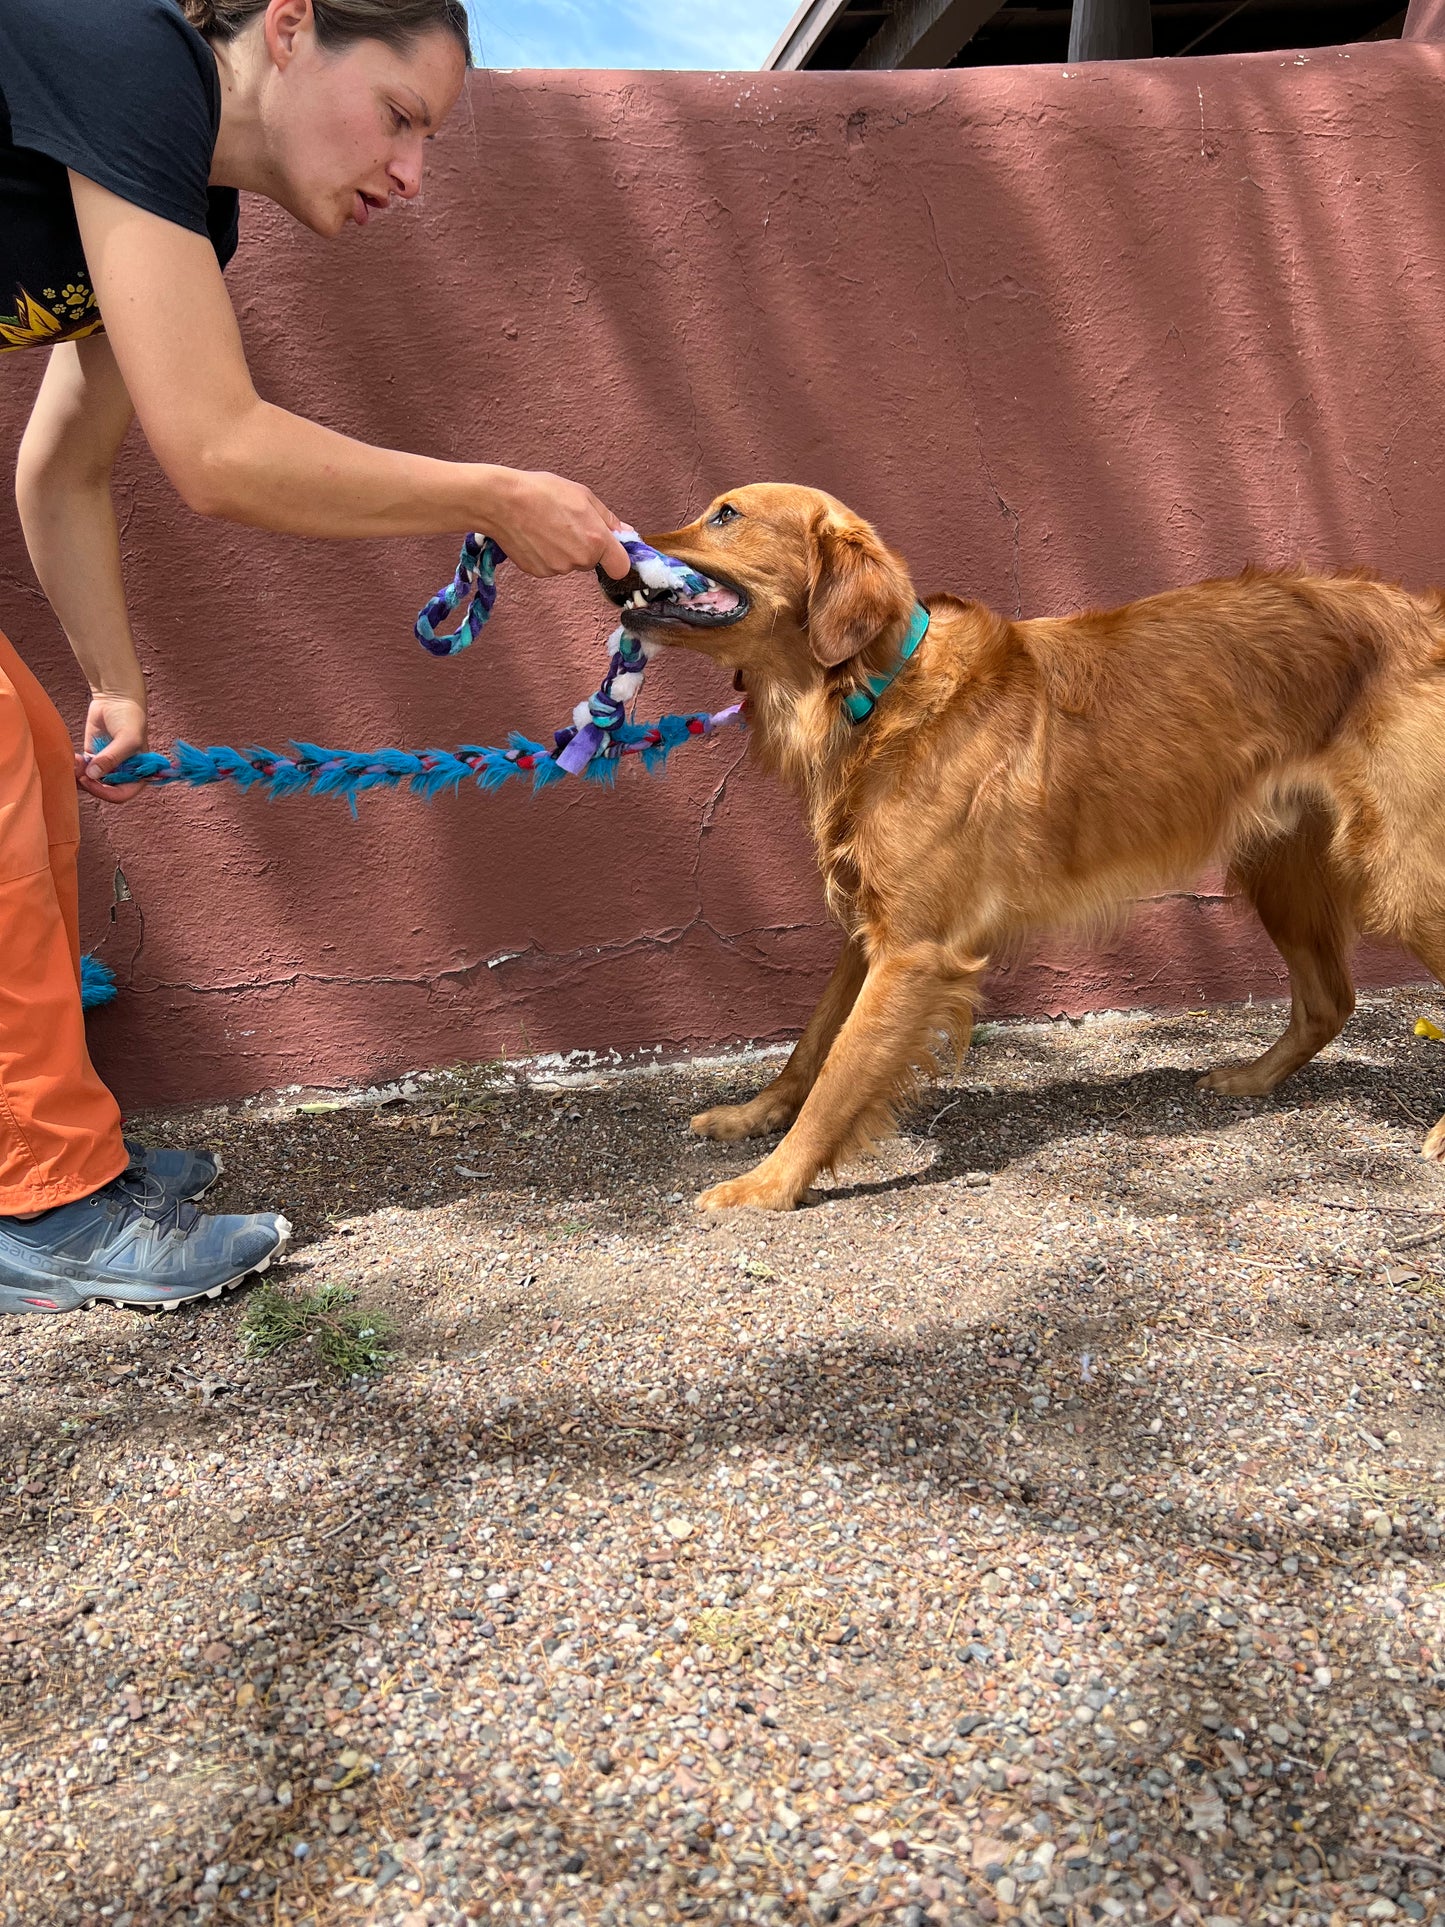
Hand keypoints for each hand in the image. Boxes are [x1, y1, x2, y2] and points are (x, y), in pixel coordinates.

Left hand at [76, 691, 147, 802]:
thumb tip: (92, 775)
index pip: (121, 795)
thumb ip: (112, 759)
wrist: (116, 700)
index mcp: (137, 775)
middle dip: (90, 784)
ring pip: (90, 783)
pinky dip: (75, 768)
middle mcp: (122, 774)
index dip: (106, 793)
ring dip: (79, 777)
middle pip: (103, 791)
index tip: (92, 781)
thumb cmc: (129, 719)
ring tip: (75, 762)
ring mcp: (106, 767)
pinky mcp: (92, 758)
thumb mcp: (127, 739)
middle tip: (79, 773)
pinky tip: (73, 758)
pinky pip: (81, 770)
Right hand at [487, 470, 630, 579]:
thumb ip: (608, 519)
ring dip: (563, 550)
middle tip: (566, 523)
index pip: (620, 567)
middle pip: (591, 562)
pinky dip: (546, 554)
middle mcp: (580, 560)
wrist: (502, 501)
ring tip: (547, 526)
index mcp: (596, 541)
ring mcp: (558, 569)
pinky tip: (535, 536)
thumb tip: (625, 533)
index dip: (616, 558)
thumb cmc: (542, 492)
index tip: (609, 550)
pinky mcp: (539, 572)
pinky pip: (550, 566)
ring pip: (569, 564)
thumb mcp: (583, 495)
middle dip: (584, 546)